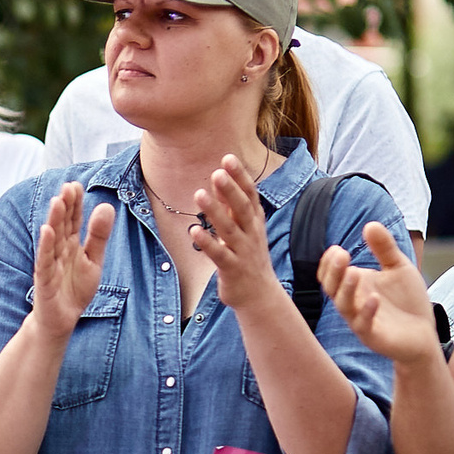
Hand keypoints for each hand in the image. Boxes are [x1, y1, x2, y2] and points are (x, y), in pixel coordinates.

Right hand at [25, 182, 116, 337]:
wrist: (60, 320)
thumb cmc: (75, 289)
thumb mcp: (94, 261)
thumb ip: (99, 236)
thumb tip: (106, 206)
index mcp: (71, 245)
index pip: (73, 220)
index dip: (75, 203)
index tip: (76, 184)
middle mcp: (59, 251)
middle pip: (62, 225)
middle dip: (65, 206)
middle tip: (68, 186)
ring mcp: (50, 264)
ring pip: (52, 239)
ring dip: (54, 220)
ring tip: (57, 201)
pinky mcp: (45, 280)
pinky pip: (44, 261)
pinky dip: (45, 246)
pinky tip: (47, 231)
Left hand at [189, 155, 280, 310]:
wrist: (260, 295)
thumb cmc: (248, 257)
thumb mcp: (244, 229)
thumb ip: (231, 206)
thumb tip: (221, 179)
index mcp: (255, 223)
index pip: (250, 195)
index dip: (240, 177)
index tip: (229, 158)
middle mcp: (251, 234)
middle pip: (243, 209)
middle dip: (231, 190)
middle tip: (218, 171)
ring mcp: (243, 252)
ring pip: (229, 230)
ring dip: (215, 212)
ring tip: (199, 194)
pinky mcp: (232, 269)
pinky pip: (219, 255)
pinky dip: (207, 242)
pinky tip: (193, 230)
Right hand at [320, 222, 444, 364]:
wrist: (424, 334)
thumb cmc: (408, 301)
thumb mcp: (399, 268)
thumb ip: (384, 248)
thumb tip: (370, 224)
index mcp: (355, 286)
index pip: (329, 274)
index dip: (329, 262)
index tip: (337, 249)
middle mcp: (352, 302)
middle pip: (331, 288)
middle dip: (333, 271)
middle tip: (341, 255)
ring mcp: (360, 320)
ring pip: (344, 306)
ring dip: (347, 289)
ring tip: (355, 273)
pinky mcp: (373, 336)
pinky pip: (363, 325)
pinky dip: (366, 312)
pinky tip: (374, 299)